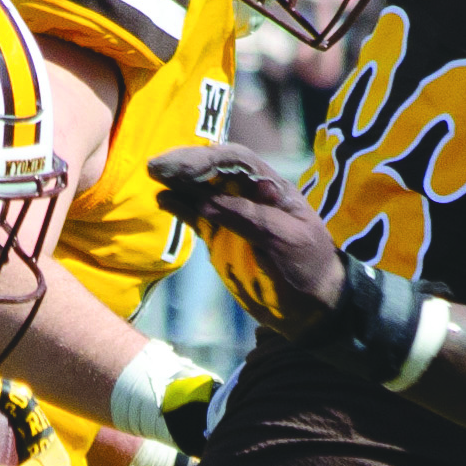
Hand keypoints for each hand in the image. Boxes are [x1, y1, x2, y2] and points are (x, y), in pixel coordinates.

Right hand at [150, 142, 353, 337]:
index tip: (182, 168)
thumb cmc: (307, 267)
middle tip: (156, 166)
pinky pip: (196, 214)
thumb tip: (205, 201)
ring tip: (154, 174)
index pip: (236, 161)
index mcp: (271, 187)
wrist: (311, 305)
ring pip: (200, 188)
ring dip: (177, 180)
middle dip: (185, 163)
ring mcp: (233, 214)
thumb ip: (248, 218)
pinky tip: (162, 199)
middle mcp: (249, 194)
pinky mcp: (220, 236)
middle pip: (214, 168)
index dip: (207, 159)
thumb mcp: (285, 239)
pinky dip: (179, 205)